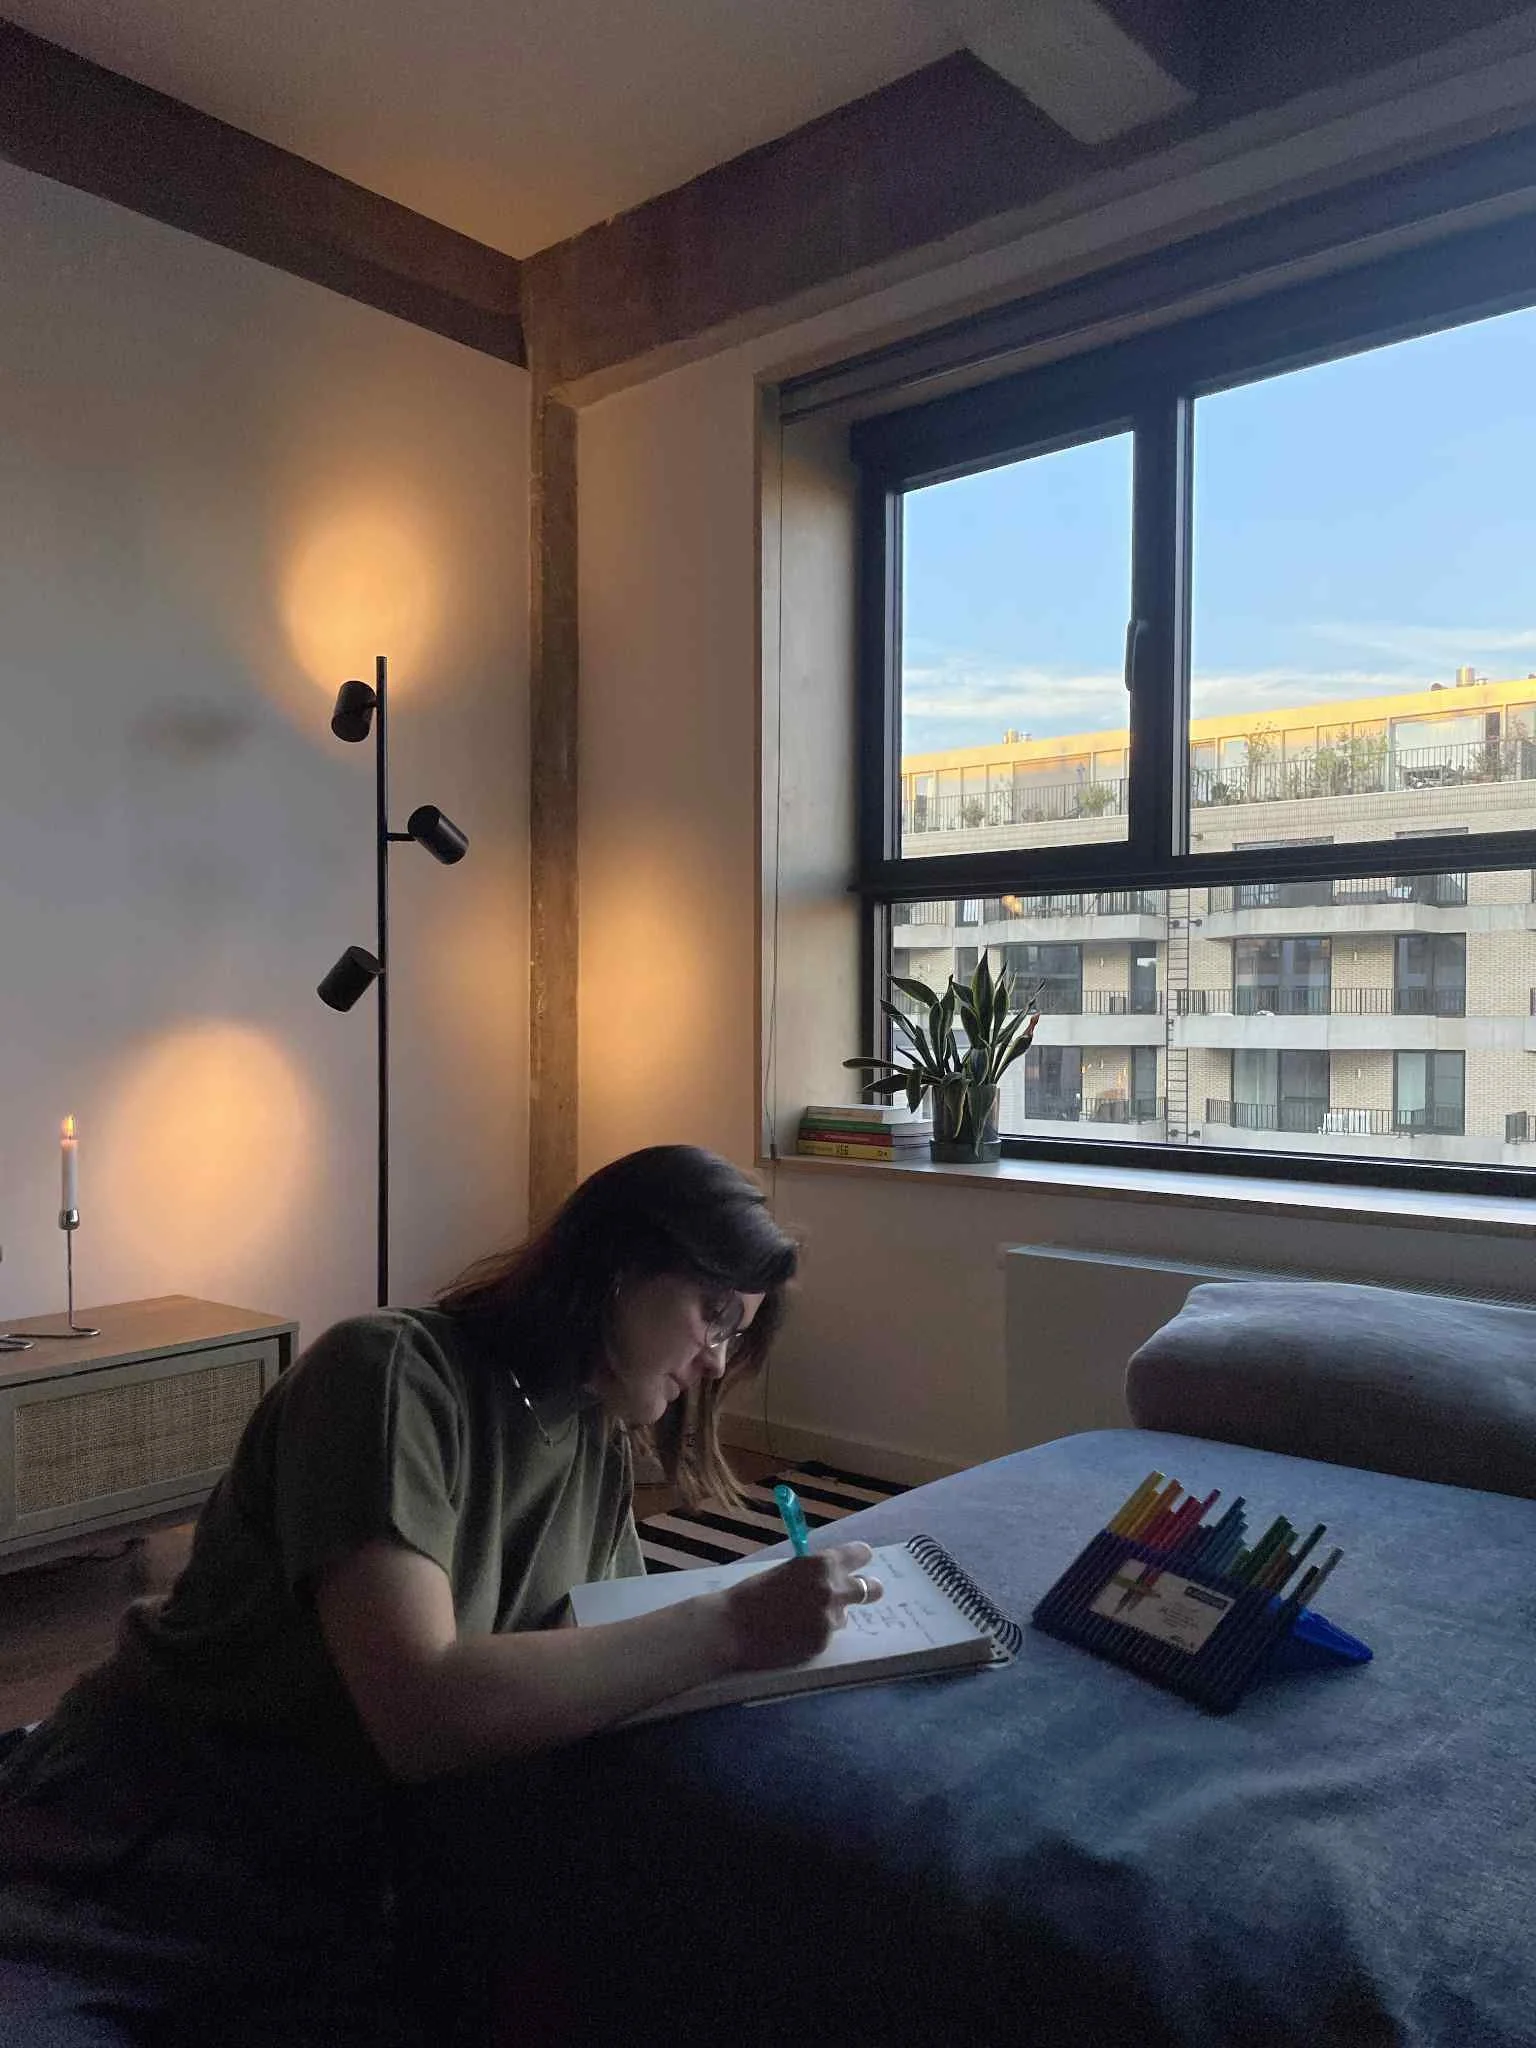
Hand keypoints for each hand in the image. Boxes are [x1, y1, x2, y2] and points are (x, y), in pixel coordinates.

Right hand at [716, 1542, 883, 1671]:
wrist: (732, 1626)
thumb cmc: (753, 1593)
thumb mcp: (788, 1572)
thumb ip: (813, 1575)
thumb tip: (830, 1579)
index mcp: (821, 1563)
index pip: (860, 1555)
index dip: (858, 1560)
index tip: (858, 1563)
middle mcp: (832, 1589)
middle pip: (870, 1588)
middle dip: (867, 1590)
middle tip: (861, 1593)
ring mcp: (829, 1618)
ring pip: (844, 1616)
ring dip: (831, 1616)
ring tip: (801, 1619)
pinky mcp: (822, 1642)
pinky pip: (826, 1635)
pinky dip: (815, 1635)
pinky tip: (792, 1635)